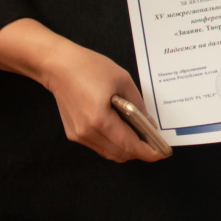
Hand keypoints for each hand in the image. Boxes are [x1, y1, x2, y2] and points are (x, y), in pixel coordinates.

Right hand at [0, 18, 167, 163]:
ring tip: (141, 138)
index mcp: (100, 119)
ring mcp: (79, 135)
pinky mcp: (74, 134)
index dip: (148, 152)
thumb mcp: (122, 80)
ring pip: (109, 153)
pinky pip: (99, 146)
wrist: (58, 66)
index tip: (162, 153)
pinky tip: (122, 132)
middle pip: (120, 154)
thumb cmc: (90, 68)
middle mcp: (87, 132)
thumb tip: (149, 125)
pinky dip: (113, 144)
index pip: (129, 145)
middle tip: (155, 143)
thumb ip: (138, 105)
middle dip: (140, 152)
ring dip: (126, 149)